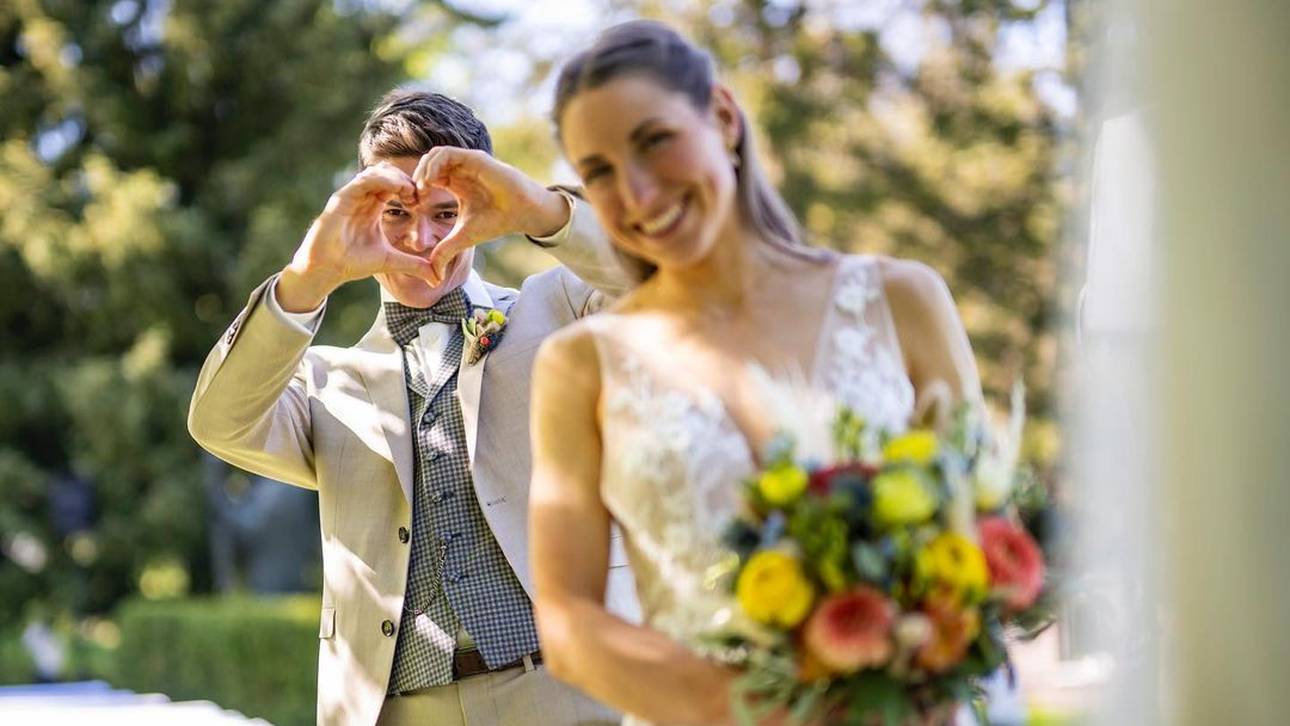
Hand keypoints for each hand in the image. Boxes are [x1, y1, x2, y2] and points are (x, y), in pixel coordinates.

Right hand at [277, 162, 435, 311]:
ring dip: (397, 178)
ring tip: (410, 192)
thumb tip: (436, 278)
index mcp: (373, 206)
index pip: (394, 185)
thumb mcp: (391, 261)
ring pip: (377, 173)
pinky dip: (382, 180)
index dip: (410, 188)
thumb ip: (414, 265)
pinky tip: (397, 190)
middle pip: (387, 174)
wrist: (328, 269)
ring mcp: (351, 195)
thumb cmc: (354, 262)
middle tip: (418, 194)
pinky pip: (364, 180)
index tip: (421, 202)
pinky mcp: (342, 198)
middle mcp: (362, 197)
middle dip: (406, 180)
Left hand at [412, 147, 570, 283]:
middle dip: (416, 178)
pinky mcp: (474, 158)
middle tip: (414, 197)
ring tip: (421, 189)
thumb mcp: (463, 238)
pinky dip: (434, 165)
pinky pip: (446, 153)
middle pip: (427, 163)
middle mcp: (460, 171)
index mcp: (455, 184)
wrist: (522, 214)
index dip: (416, 189)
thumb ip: (445, 251)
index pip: (427, 177)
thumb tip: (433, 275)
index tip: (413, 206)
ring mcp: (466, 162)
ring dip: (423, 169)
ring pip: (434, 154)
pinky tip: (431, 182)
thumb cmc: (497, 222)